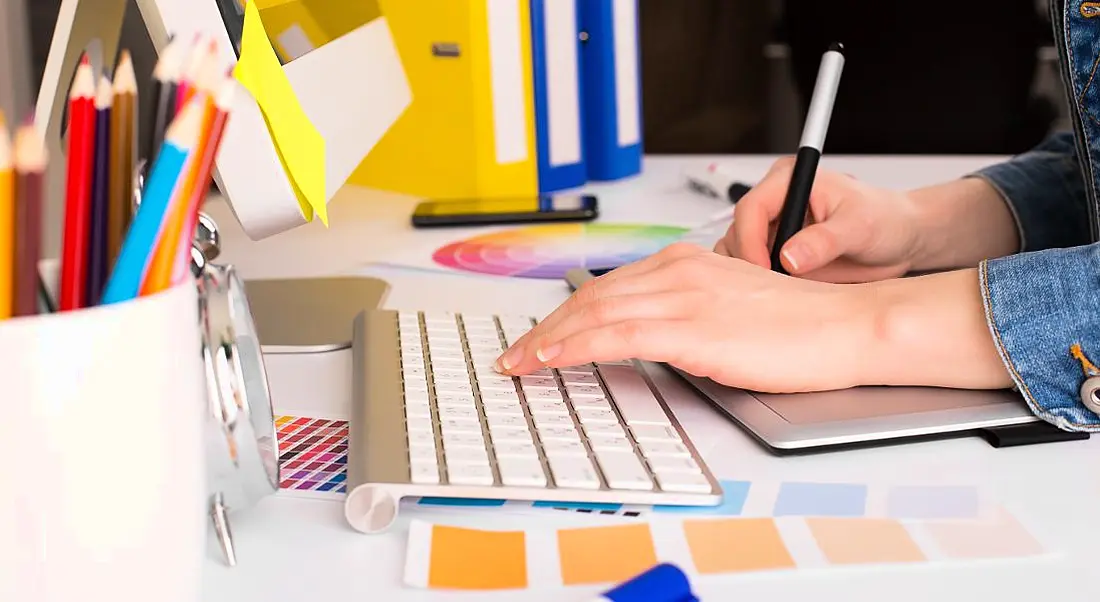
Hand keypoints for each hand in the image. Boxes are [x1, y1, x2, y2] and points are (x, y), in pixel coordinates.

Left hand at [494, 244, 873, 392]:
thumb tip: (650, 337)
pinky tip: (551, 360)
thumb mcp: (729, 308)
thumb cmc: (798, 325)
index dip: (566, 312)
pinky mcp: (692, 327)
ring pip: (593, 313)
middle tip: (515, 353)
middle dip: (545, 327)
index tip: (540, 334)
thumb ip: (685, 313)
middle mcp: (678, 271)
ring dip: (548, 340)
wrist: (844, 327)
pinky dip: (573, 347)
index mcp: (686, 262)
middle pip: (591, 296)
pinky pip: (615, 334)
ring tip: (519, 363)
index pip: (607, 286)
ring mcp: (683, 296)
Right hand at [715, 158, 923, 282]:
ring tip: (779, 289)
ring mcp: (774, 230)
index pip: (751, 207)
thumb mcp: (860, 226)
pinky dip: (758, 283)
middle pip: (738, 231)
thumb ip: (825, 240)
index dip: (750, 240)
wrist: (900, 240)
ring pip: (738, 252)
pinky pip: (753, 269)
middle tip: (773, 285)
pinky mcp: (777, 252)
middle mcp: (777, 203)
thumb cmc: (886, 220)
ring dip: (750, 274)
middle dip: (749, 260)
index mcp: (790, 181)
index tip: (764, 268)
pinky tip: (779, 293)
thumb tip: (790, 255)